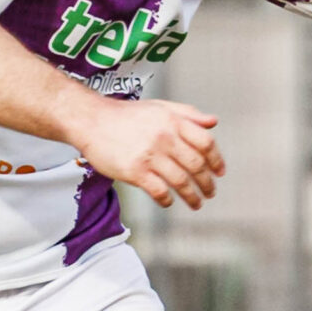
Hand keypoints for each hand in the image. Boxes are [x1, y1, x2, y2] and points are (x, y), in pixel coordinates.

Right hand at [71, 98, 225, 208]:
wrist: (91, 120)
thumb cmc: (127, 115)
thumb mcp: (160, 107)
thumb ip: (188, 114)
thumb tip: (214, 122)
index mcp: (173, 121)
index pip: (206, 143)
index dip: (216, 160)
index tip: (219, 172)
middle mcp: (165, 137)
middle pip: (196, 165)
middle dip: (207, 183)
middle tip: (210, 193)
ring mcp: (150, 155)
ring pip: (181, 181)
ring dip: (192, 196)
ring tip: (196, 203)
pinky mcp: (134, 171)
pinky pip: (159, 190)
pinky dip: (167, 200)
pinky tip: (169, 202)